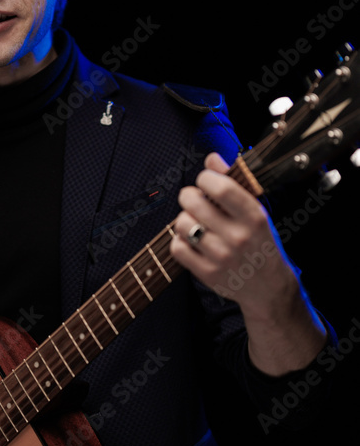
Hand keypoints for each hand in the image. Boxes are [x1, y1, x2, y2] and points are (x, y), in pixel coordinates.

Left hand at [170, 152, 326, 374]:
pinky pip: (177, 247)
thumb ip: (233, 182)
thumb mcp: (256, 211)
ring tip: (194, 222)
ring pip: (181, 224)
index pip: (220, 187)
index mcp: (254, 217)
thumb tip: (211, 158)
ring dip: (183, 219)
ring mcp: (221, 257)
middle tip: (193, 199)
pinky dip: (179, 241)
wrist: (268, 287)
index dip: (205, 178)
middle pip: (193, 202)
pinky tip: (191, 240)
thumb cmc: (260, 242)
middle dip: (188, 195)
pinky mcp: (207, 274)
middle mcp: (238, 237)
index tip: (205, 180)